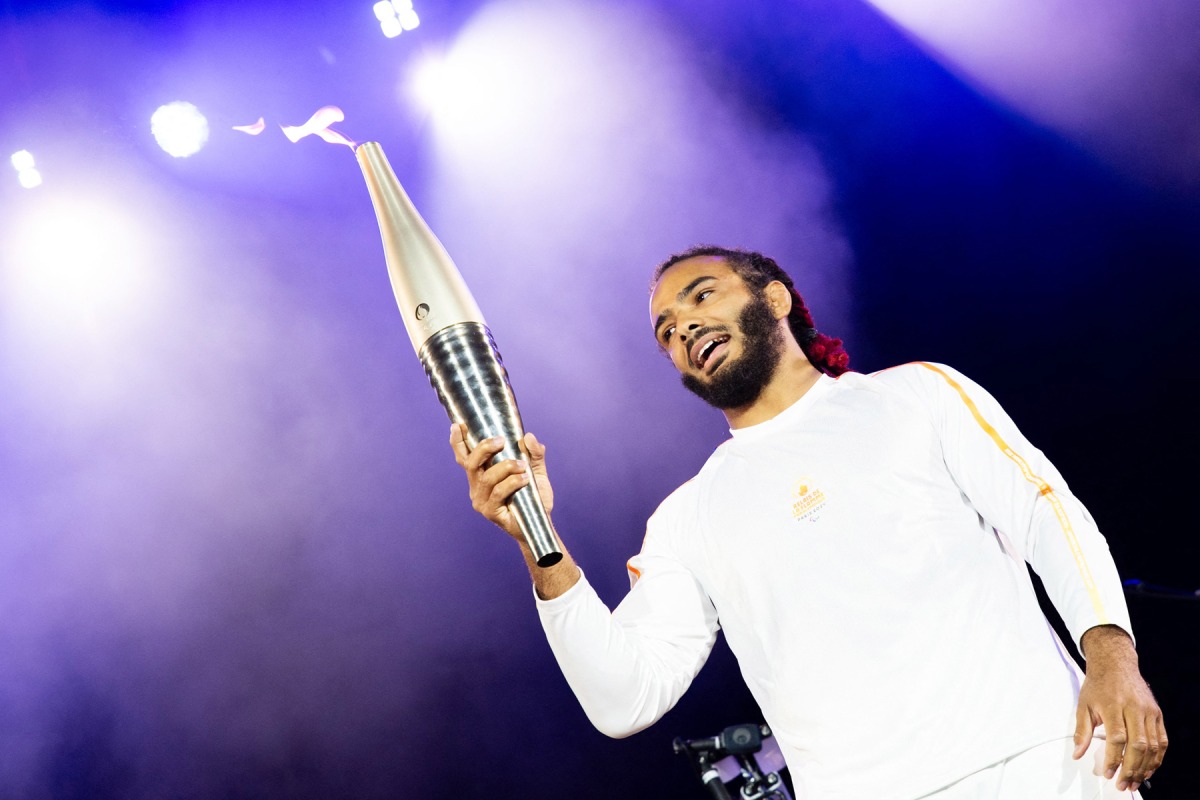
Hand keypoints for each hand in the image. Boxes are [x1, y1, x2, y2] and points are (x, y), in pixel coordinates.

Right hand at [449, 423, 554, 540]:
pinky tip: (525, 480)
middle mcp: (477, 486)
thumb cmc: (533, 495)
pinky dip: (512, 483)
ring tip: (522, 466)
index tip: (457, 425)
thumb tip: (528, 436)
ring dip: (505, 467)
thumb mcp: (536, 470)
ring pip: (486, 478)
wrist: (540, 521)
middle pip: (470, 463)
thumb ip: (534, 453)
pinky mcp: (490, 512)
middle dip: (483, 448)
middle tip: (501, 441)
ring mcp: (481, 500)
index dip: (458, 442)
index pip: (465, 456)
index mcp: (482, 474)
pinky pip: (498, 493)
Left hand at [1074, 625, 1166, 792]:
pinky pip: (1161, 740)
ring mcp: (1149, 711)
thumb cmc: (1098, 685)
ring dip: (1145, 767)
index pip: (1117, 738)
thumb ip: (1082, 731)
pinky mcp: (1157, 714)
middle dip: (1131, 768)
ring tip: (1135, 781)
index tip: (1109, 773)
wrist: (1116, 665)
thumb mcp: (1083, 705)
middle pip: (1138, 745)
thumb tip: (1077, 754)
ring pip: (1152, 745)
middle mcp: (1134, 708)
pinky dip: (1157, 757)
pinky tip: (1148, 769)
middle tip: (1123, 784)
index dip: (1114, 759)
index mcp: (1113, 705)